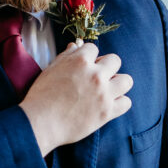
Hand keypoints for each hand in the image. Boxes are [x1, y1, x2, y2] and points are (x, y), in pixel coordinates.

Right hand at [20, 41, 132, 155]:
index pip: (93, 48)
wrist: (40, 122)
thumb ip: (66, 56)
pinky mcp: (107, 112)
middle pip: (115, 60)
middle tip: (96, 78)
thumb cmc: (41, 96)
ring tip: (107, 90)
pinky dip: (119, 103)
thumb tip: (77, 45)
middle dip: (106, 67)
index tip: (83, 67)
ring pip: (126, 80)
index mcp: (80, 61)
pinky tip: (108, 105)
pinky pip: (126, 102)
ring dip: (118, 84)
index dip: (88, 58)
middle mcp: (95, 75)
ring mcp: (103, 93)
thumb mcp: (51, 69)